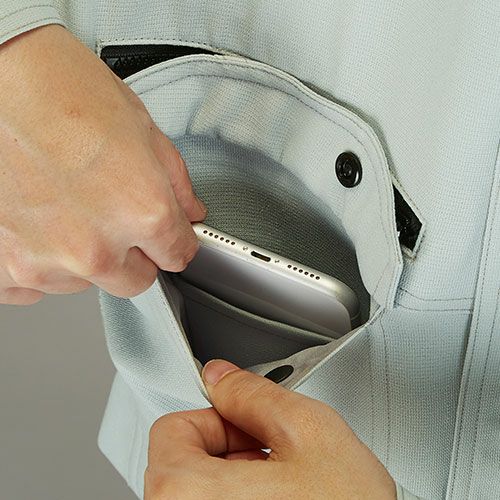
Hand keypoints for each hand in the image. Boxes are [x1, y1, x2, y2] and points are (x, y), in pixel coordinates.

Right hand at [0, 25, 205, 304]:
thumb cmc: (59, 88)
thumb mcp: (143, 129)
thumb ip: (177, 185)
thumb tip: (188, 214)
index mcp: (141, 212)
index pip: (178, 256)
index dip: (175, 242)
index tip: (167, 237)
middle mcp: (94, 248)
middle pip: (135, 280)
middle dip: (133, 255)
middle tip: (113, 216)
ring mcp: (43, 262)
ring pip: (83, 282)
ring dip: (82, 256)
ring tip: (65, 206)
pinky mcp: (2, 265)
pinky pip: (32, 287)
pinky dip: (37, 262)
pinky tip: (35, 226)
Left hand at [145, 359, 395, 498]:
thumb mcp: (310, 432)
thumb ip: (255, 393)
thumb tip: (220, 376)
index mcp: (185, 495)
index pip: (172, 427)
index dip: (221, 419)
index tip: (252, 430)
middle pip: (183, 460)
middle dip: (232, 450)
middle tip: (276, 464)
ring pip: (199, 491)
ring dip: (238, 480)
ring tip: (284, 491)